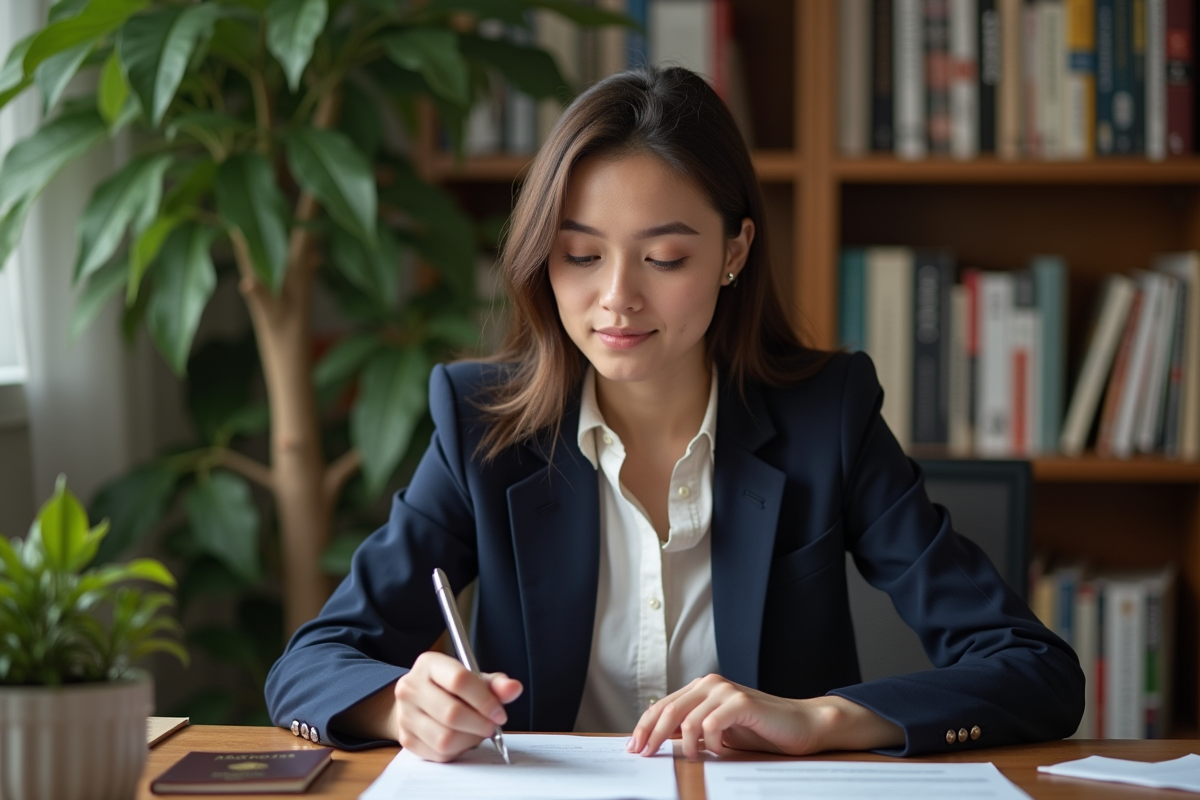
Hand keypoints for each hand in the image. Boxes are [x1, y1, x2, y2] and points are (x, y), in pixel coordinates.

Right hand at [392, 651, 523, 761]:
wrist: (420, 702)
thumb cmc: (451, 689)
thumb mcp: (475, 679)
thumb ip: (496, 684)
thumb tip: (514, 688)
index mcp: (429, 664)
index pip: (460, 680)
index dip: (484, 700)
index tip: (499, 713)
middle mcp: (411, 687)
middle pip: (451, 713)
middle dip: (479, 724)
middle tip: (491, 726)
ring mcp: (404, 714)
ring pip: (444, 738)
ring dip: (469, 740)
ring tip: (476, 732)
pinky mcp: (405, 738)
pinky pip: (438, 753)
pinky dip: (457, 750)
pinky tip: (461, 739)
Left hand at [626, 674, 902, 759]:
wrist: (799, 726)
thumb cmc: (759, 730)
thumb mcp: (719, 731)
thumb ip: (693, 730)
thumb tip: (660, 742)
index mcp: (701, 689)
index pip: (663, 705)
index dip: (645, 726)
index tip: (635, 746)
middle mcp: (710, 684)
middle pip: (668, 709)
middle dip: (653, 734)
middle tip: (645, 754)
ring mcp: (725, 690)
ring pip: (687, 717)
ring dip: (685, 743)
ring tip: (694, 758)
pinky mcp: (740, 701)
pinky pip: (711, 724)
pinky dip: (710, 742)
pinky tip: (719, 752)